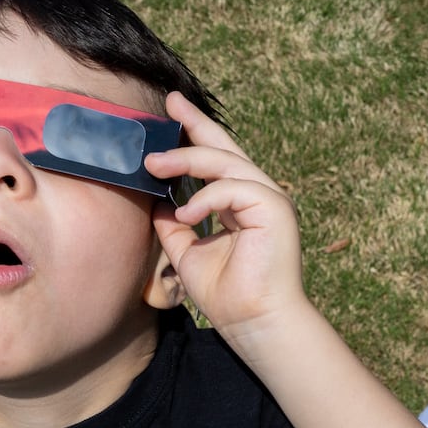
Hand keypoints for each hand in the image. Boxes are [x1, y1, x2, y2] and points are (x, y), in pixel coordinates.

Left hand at [144, 92, 308, 344]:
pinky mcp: (275, 209)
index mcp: (241, 202)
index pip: (216, 159)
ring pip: (226, 164)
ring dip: (186, 160)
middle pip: (225, 148)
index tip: (171, 112)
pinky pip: (235, 188)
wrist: (253, 323)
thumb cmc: (227, 295)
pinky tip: (186, 212)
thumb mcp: (188, 252)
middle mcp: (258, 195)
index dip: (195, 133)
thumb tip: (156, 201)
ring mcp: (270, 199)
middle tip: (169, 104)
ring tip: (152, 165)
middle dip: (196, 124)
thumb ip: (174, 225)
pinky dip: (207, 197)